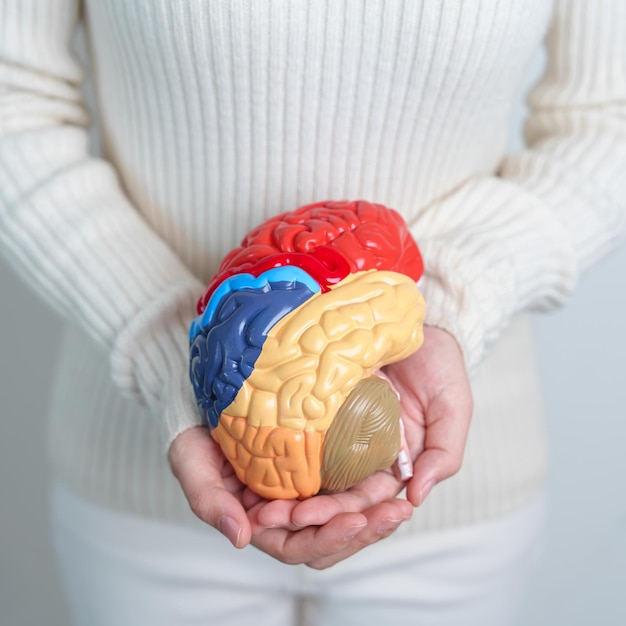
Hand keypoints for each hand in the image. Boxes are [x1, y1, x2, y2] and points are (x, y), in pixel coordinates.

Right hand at [168, 426, 407, 566]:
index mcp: (258, 518)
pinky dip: (372, 482)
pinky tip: (394, 474)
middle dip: (364, 530)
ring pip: (346, 512)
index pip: (294, 546)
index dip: (324, 540)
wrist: (208, 388)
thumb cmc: (193, 427)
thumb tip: (240, 537)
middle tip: (394, 512)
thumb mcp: (190, 460)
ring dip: (375, 511)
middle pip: (329, 535)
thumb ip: (208, 499)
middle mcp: (285, 508)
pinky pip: (350, 479)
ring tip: (403, 501)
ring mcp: (305, 485)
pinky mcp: (320, 459)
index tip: (354, 521)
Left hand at [252, 326, 472, 566]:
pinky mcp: (321, 407)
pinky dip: (282, 454)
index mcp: (394, 465)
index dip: (340, 516)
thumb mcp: (453, 409)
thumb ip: (444, 454)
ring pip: (313, 475)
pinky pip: (302, 435)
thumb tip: (418, 496)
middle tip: (270, 518)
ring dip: (287, 495)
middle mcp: (363, 455)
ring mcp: (340, 432)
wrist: (417, 325)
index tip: (309, 518)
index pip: (368, 502)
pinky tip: (256, 469)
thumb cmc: (439, 367)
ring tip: (259, 508)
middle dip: (305, 512)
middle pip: (333, 495)